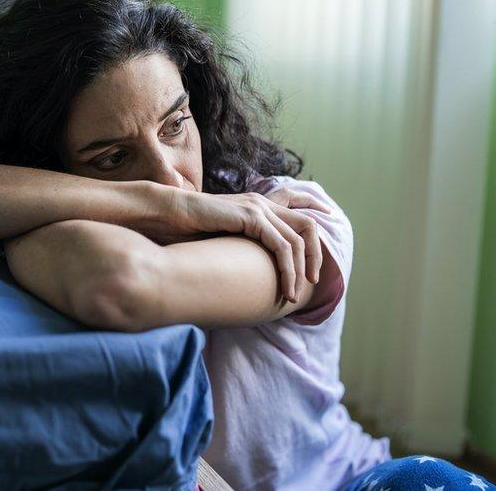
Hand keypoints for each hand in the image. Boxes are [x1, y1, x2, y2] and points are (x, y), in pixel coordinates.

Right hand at [164, 188, 323, 302]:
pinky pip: (283, 246)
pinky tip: (285, 287)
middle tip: (313, 281)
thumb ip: (239, 247)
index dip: (317, 216)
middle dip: (317, 255)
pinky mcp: (251, 217)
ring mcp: (258, 208)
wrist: (166, 215)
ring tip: (294, 293)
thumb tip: (245, 271)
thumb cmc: (185, 230)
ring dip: (301, 271)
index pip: (297, 207)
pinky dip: (289, 269)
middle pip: (308, 226)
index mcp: (256, 204)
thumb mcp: (220, 239)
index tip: (330, 230)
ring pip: (299, 240)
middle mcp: (262, 203)